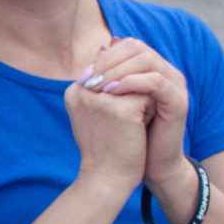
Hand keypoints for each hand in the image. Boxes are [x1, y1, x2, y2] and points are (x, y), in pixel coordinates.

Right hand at [62, 67, 151, 216]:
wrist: (107, 180)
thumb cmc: (104, 148)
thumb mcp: (96, 110)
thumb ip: (101, 77)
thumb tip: (112, 42)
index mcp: (74, 91)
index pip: (108, 70)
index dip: (121, 90)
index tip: (116, 118)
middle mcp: (83, 92)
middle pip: (124, 73)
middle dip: (132, 93)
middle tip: (127, 124)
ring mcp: (101, 99)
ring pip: (137, 81)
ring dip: (141, 100)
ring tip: (132, 126)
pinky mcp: (121, 108)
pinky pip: (147, 93)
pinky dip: (149, 110)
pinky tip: (139, 130)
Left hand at [79, 35, 190, 187]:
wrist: (149, 166)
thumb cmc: (127, 137)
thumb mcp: (113, 104)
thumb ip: (108, 79)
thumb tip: (96, 51)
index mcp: (152, 70)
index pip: (129, 46)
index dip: (105, 56)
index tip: (84, 75)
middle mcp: (166, 72)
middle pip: (137, 48)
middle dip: (109, 61)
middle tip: (89, 78)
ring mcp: (175, 84)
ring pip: (146, 60)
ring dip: (117, 70)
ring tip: (97, 86)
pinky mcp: (178, 100)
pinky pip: (155, 81)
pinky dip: (132, 83)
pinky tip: (112, 93)